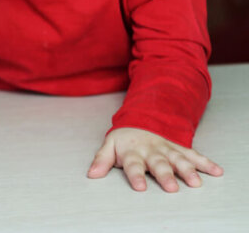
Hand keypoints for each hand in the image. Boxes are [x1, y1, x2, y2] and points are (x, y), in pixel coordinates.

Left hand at [87, 127, 223, 191]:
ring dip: (188, 170)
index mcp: (133, 151)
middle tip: (172, 188)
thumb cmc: (124, 139)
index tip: (140, 187)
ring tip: (195, 182)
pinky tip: (216, 171)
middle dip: (165, 175)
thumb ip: (101, 160)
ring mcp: (167, 148)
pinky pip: (194, 155)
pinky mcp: (180, 148)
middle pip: (159, 164)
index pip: (133, 165)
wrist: (141, 119)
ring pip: (179, 159)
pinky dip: (205, 163)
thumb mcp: (109, 146)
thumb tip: (92, 174)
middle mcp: (151, 151)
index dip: (136, 176)